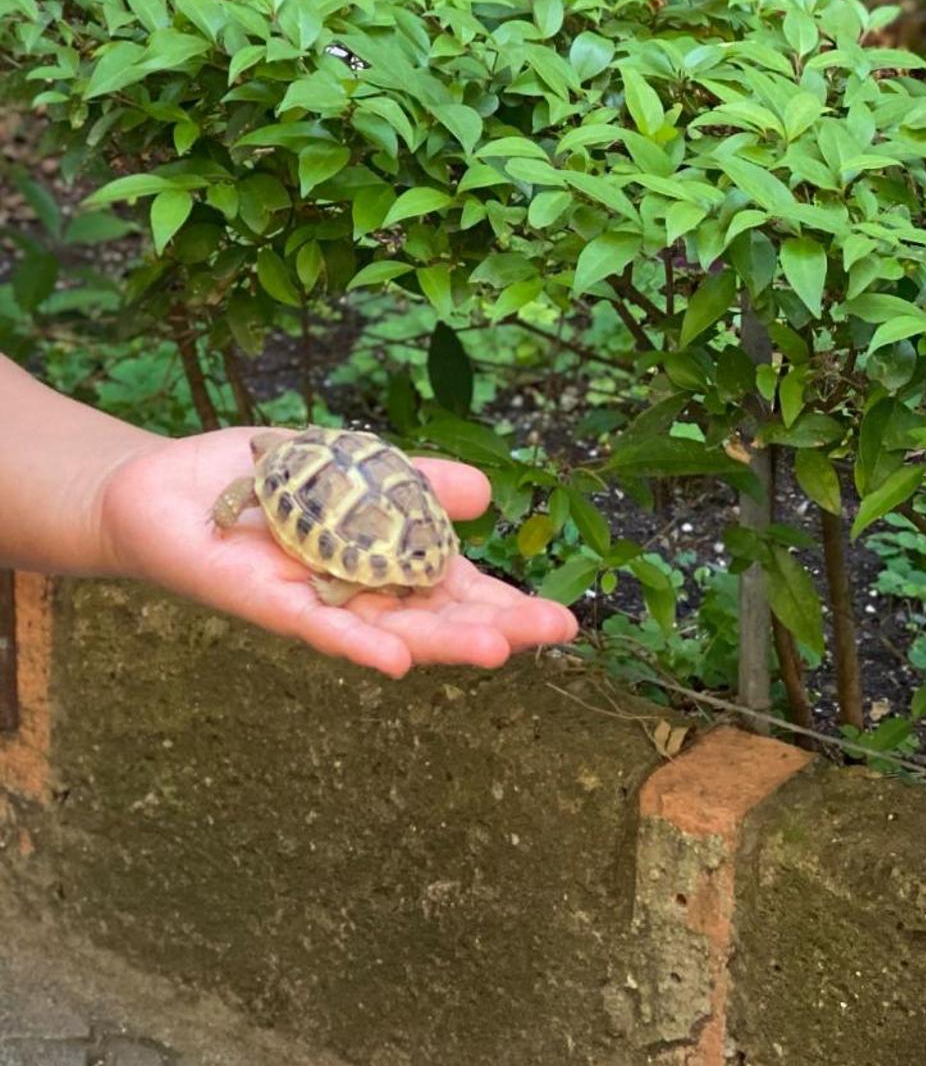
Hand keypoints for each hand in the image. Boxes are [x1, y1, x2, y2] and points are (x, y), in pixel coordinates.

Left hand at [97, 427, 576, 678]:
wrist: (164, 488)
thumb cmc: (262, 482)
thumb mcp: (351, 463)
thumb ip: (412, 480)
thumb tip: (486, 492)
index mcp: (381, 558)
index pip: (453, 587)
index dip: (503, 603)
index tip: (562, 620)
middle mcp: (355, 592)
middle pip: (432, 617)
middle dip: (492, 626)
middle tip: (553, 632)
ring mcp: (314, 603)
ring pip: (385, 631)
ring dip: (439, 645)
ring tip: (497, 651)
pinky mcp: (264, 604)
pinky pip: (315, 628)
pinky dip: (354, 645)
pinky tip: (393, 660)